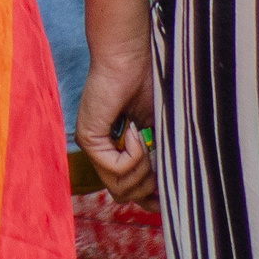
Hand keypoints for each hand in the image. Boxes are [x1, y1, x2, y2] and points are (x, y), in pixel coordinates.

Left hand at [77, 42, 158, 206]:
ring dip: (143, 171)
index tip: (170, 186)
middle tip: (156, 157)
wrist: (132, 60)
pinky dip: (134, 155)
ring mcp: (92, 146)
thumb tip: (167, 196)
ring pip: (120, 188)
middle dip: (149, 186)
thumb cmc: (150, 89)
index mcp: (116, 152)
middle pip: (123, 195)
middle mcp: (100, 152)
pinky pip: (116, 169)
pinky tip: (135, 130)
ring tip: (147, 142)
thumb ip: (161, 162)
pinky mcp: (89, 138)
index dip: (151, 198)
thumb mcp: (161, 135)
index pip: (128, 193)